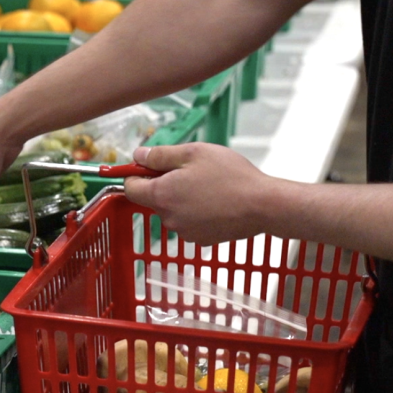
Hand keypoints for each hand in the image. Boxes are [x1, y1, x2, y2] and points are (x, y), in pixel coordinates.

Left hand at [124, 144, 279, 245]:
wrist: (262, 205)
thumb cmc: (230, 175)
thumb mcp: (193, 153)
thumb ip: (160, 155)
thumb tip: (137, 156)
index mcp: (161, 195)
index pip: (130, 188)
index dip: (136, 174)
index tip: (150, 166)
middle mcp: (168, 218)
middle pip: (154, 199)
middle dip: (165, 184)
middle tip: (191, 171)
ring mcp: (184, 232)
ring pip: (173, 210)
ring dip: (182, 198)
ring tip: (209, 186)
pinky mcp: (201, 240)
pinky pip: (190, 222)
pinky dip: (197, 212)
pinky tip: (216, 202)